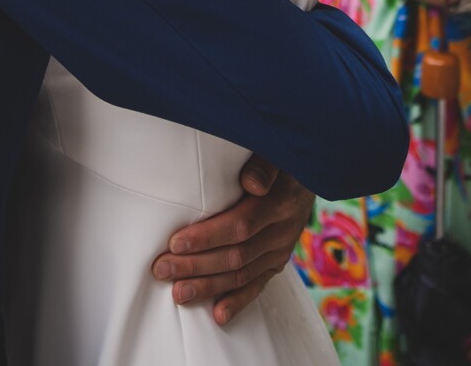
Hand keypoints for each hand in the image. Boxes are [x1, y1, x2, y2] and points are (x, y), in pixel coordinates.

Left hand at [153, 155, 314, 325]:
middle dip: (196, 265)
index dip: (207, 237)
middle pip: (235, 255)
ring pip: (241, 275)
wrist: (307, 176)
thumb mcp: (277, 156)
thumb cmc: (281, 163)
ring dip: (208, 286)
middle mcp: (282, 233)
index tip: (175, 243)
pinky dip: (237, 302)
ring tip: (178, 294)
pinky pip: (257, 286)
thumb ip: (264, 166)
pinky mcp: (277, 263)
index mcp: (280, 205)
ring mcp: (280, 251)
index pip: (240, 225)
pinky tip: (218, 315)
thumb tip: (251, 183)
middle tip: (162, 269)